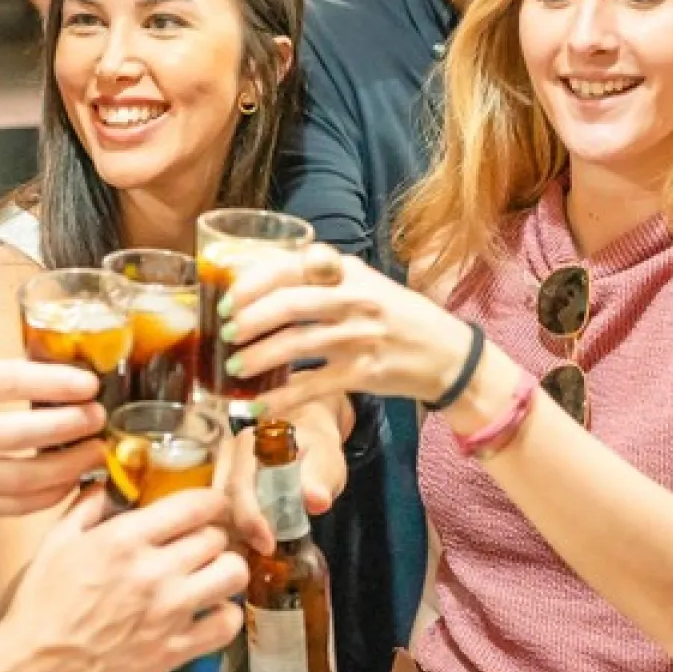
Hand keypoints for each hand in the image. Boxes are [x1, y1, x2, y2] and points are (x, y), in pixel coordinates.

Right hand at [0, 359, 107, 518]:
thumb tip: (63, 379)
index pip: (5, 382)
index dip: (54, 383)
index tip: (89, 384)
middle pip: (19, 434)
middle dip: (70, 426)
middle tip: (99, 417)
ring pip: (23, 478)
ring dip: (69, 465)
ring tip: (95, 450)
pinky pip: (15, 506)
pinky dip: (50, 494)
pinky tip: (71, 479)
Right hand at [0, 486, 247, 671]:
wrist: (36, 667)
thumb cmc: (42, 605)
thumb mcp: (56, 542)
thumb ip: (88, 506)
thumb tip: (112, 484)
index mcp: (124, 539)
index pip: (195, 505)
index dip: (211, 501)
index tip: (209, 505)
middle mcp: (153, 572)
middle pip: (217, 537)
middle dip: (212, 535)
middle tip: (201, 542)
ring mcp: (169, 612)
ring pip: (232, 574)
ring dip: (225, 569)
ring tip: (210, 574)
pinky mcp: (176, 649)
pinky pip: (227, 624)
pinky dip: (225, 615)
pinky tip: (209, 611)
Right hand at [220, 392, 349, 554]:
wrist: (305, 433)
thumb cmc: (314, 448)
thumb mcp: (325, 458)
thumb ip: (319, 477)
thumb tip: (315, 499)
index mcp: (249, 445)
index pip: (240, 486)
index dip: (250, 518)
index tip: (267, 545)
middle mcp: (226, 456)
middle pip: (220, 502)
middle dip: (238, 533)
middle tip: (260, 558)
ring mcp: (219, 472)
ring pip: (214, 510)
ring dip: (231, 536)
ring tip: (250, 559)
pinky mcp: (219, 487)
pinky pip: (217, 513)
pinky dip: (230, 533)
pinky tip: (244, 550)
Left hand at [222, 245, 474, 407]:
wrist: (447, 354)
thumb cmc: (396, 316)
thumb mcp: (363, 284)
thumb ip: (320, 281)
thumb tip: (258, 288)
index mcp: (349, 271)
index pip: (294, 266)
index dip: (254, 282)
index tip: (228, 297)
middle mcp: (355, 299)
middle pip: (290, 304)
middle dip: (249, 319)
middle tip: (225, 332)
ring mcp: (360, 337)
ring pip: (296, 345)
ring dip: (257, 357)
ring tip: (234, 366)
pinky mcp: (363, 373)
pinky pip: (312, 386)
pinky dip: (280, 398)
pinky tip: (256, 405)